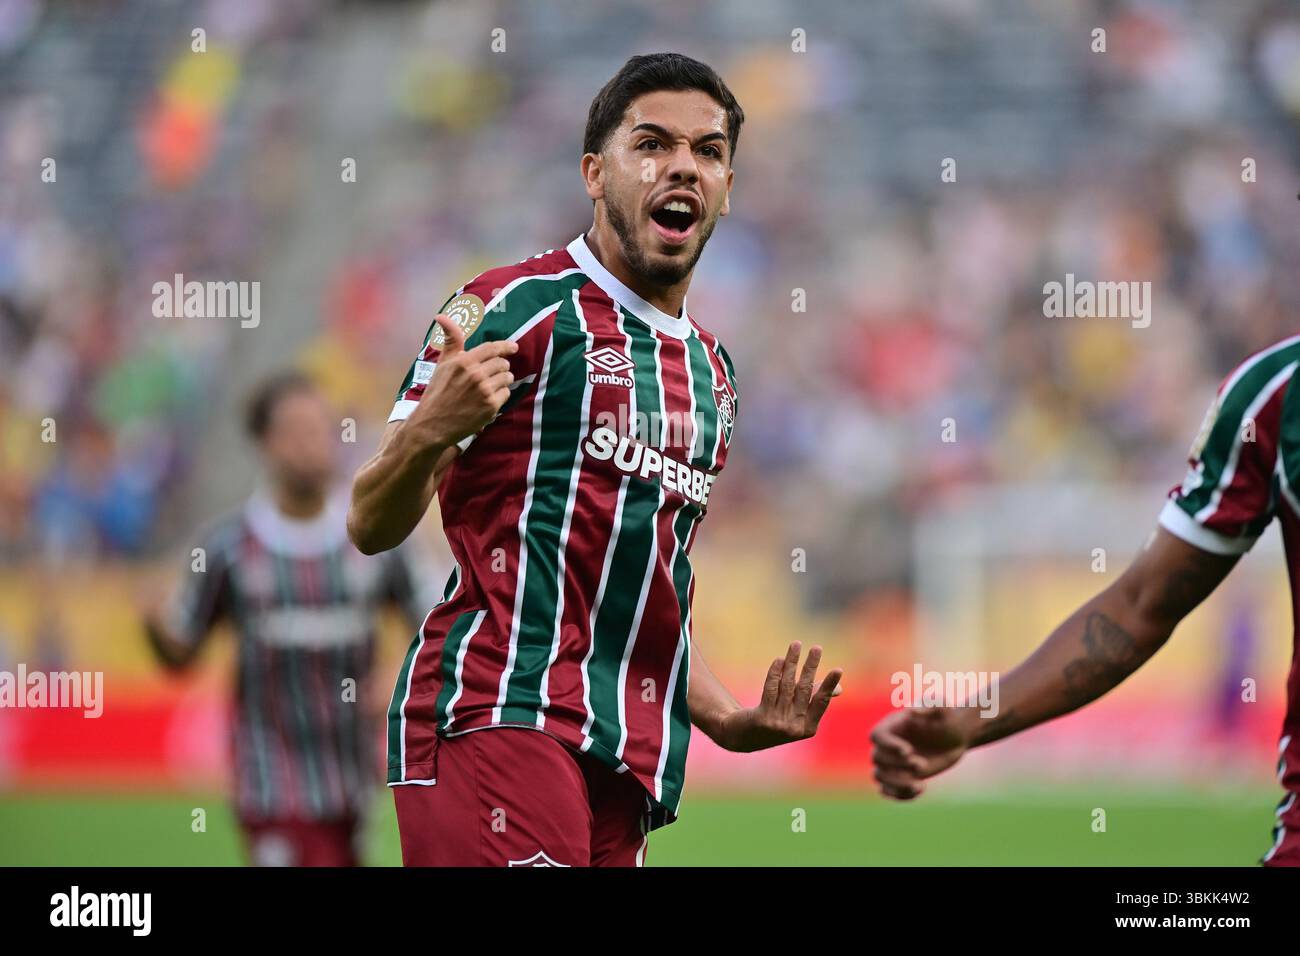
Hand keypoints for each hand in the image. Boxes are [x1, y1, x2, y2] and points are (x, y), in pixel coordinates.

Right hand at [405, 313, 517, 451]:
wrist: (433, 423)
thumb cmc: (437, 392)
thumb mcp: (442, 364)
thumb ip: (450, 340)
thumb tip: (441, 316)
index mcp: (464, 361)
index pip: (492, 348)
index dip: (506, 347)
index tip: (513, 347)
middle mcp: (476, 374)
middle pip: (502, 363)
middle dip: (501, 366)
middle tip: (493, 373)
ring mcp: (485, 391)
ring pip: (507, 378)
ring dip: (502, 380)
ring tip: (490, 386)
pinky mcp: (491, 407)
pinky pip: (506, 394)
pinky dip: (501, 395)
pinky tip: (489, 399)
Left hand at [716, 642, 842, 752]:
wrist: (743, 738)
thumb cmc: (776, 722)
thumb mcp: (798, 715)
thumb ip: (815, 701)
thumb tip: (839, 689)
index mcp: (808, 728)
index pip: (821, 702)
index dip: (829, 685)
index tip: (838, 669)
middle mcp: (794, 728)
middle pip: (804, 690)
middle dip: (811, 666)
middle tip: (817, 648)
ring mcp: (778, 724)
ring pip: (787, 685)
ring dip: (792, 662)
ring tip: (796, 645)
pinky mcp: (762, 718)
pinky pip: (771, 688)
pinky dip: (775, 672)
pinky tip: (780, 660)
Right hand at [869, 707, 970, 799]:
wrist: (956, 736)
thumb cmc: (947, 718)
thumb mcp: (942, 707)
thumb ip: (929, 704)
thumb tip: (912, 710)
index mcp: (892, 726)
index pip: (877, 736)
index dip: (888, 745)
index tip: (909, 751)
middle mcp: (888, 744)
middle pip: (877, 758)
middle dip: (898, 765)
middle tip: (922, 764)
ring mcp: (893, 762)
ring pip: (879, 776)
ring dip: (897, 783)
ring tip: (919, 784)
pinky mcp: (900, 777)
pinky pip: (888, 791)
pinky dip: (899, 795)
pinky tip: (920, 790)